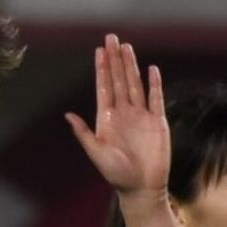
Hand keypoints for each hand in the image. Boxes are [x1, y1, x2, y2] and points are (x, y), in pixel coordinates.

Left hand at [67, 35, 169, 195]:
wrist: (142, 188)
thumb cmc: (117, 174)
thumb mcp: (96, 153)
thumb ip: (84, 133)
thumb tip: (68, 115)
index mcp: (107, 118)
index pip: (104, 87)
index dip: (102, 69)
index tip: (100, 50)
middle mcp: (124, 113)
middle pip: (119, 80)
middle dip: (115, 59)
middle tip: (112, 38)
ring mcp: (142, 116)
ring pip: (136, 85)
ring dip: (131, 66)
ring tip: (127, 47)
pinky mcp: (158, 123)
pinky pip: (156, 99)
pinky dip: (154, 84)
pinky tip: (152, 70)